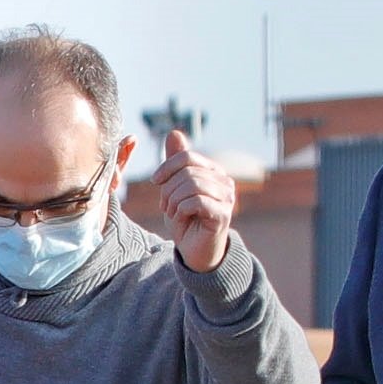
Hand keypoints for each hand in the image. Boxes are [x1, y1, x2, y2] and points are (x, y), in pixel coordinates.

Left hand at [139, 126, 236, 270]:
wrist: (194, 250)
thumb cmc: (186, 219)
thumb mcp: (174, 189)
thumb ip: (175, 163)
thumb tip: (174, 133)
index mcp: (214, 172)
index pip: (188, 157)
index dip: (167, 167)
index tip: (155, 181)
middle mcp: (225, 182)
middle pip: (187, 172)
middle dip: (168, 190)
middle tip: (166, 206)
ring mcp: (227, 198)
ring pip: (191, 186)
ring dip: (174, 201)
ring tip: (173, 212)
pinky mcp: (223, 215)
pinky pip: (196, 202)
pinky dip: (181, 210)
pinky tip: (181, 218)